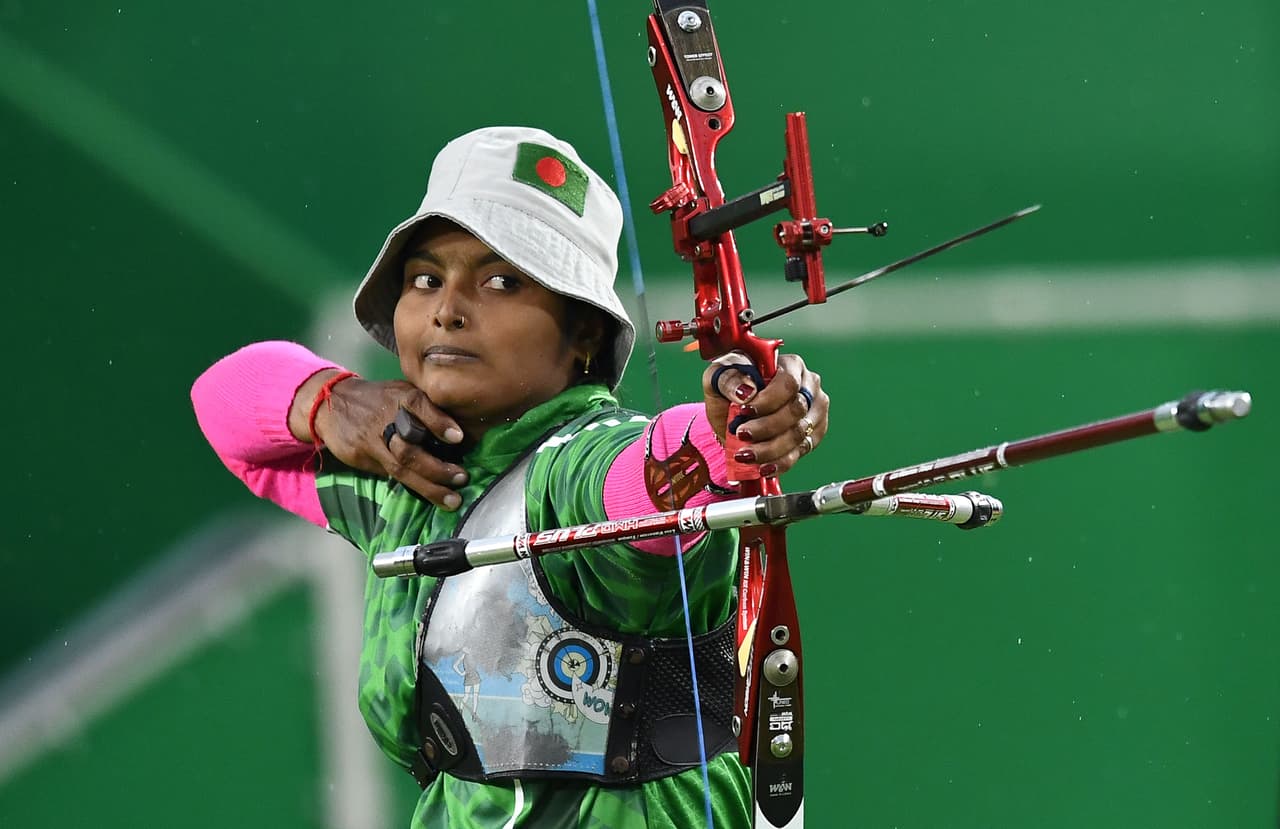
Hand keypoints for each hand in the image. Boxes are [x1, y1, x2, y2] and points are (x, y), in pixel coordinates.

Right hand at [294, 372, 468, 509]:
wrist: (331, 402)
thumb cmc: (378, 398)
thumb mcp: (400, 391)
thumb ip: (425, 406)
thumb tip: (458, 433)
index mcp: (399, 396)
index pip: (418, 405)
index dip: (438, 421)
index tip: (459, 438)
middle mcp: (385, 418)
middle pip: (410, 448)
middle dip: (437, 468)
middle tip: (461, 478)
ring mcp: (370, 439)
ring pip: (400, 467)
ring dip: (428, 485)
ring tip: (451, 498)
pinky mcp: (360, 455)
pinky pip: (388, 473)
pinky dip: (410, 485)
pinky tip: (429, 495)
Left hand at [702, 353, 828, 476]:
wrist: (733, 418)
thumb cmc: (728, 391)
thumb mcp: (718, 378)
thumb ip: (729, 379)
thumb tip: (747, 391)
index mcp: (790, 365)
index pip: (788, 382)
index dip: (768, 400)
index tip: (744, 412)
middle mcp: (809, 386)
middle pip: (796, 409)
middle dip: (766, 427)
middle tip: (742, 435)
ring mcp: (814, 411)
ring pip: (800, 434)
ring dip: (770, 448)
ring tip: (746, 454)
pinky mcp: (813, 434)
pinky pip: (801, 452)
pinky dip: (780, 462)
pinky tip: (763, 466)